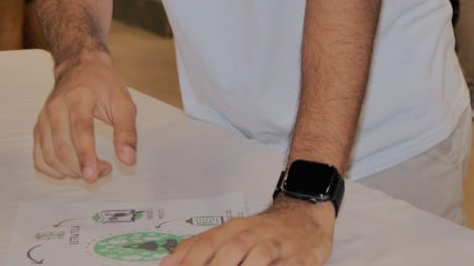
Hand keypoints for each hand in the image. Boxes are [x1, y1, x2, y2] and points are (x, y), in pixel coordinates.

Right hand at [32, 50, 137, 182]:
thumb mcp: (123, 103)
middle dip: (80, 167)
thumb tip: (128, 160)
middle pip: (62, 146)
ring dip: (69, 171)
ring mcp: (44, 118)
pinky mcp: (37, 128)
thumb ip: (127, 131)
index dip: (85, 155)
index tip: (93, 176)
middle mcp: (57, 106)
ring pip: (49, 155)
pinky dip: (53, 171)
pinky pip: (39, 157)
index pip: (80, 130)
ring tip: (90, 170)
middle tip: (103, 172)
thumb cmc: (104, 87)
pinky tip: (70, 171)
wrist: (80, 69)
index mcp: (80, 96)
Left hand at [160, 197, 333, 265]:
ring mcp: (278, 245)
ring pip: (258, 258)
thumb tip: (167, 263)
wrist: (306, 213)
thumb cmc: (263, 230)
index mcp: (234, 229)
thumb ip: (199, 246)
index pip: (207, 244)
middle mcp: (255, 235)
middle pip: (231, 251)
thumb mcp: (230, 232)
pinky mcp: (301, 258)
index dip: (191, 262)